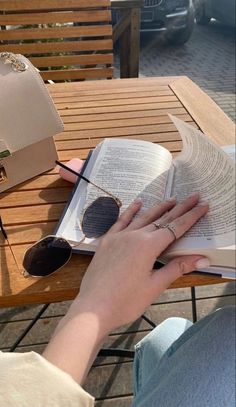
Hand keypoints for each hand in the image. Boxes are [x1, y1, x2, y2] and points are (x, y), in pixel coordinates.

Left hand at [44, 193, 208, 383]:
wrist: (93, 308)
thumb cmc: (126, 301)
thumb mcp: (155, 286)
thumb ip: (177, 268)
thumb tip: (202, 259)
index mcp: (148, 246)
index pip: (176, 227)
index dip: (191, 216)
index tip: (203, 205)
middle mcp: (134, 235)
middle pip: (162, 219)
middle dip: (180, 207)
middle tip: (194, 196)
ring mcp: (119, 236)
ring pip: (143, 217)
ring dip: (159, 207)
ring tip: (171, 198)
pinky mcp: (107, 241)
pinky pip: (121, 221)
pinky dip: (130, 211)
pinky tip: (138, 203)